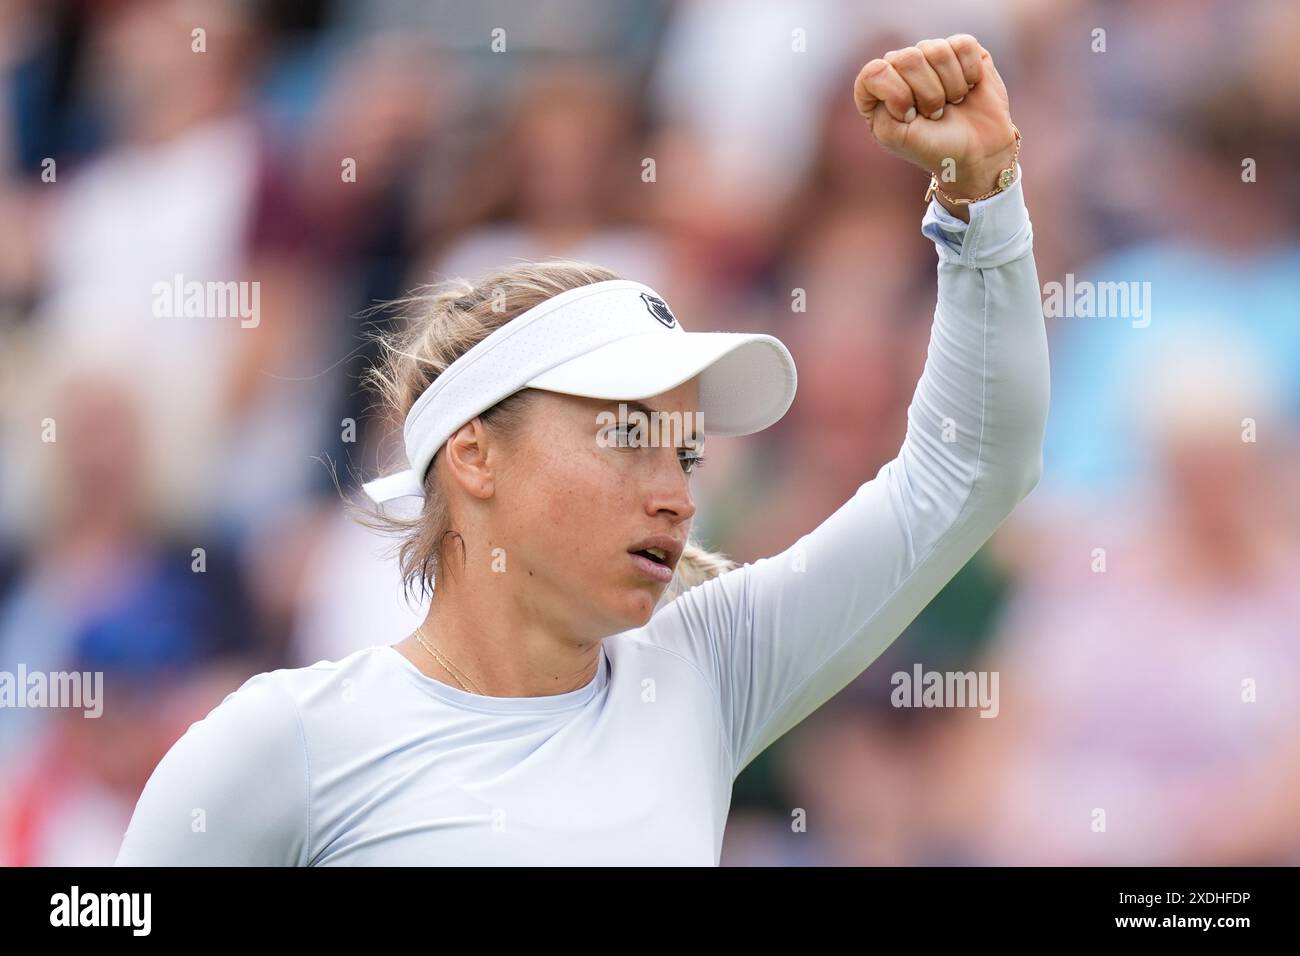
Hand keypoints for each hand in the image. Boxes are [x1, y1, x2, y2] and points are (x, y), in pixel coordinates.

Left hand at [853, 35, 1016, 205]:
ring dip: (951, 86)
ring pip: (937, 50)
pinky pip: (964, 45)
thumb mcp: (896, 136)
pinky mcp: (962, 50)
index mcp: (878, 89)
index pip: (874, 72)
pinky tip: (969, 87)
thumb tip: (890, 71)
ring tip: (952, 103)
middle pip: (908, 58)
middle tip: (936, 113)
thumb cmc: (933, 147)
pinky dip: (970, 73)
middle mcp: (901, 67)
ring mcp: (931, 56)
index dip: (897, 95)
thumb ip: (879, 106)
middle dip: (928, 94)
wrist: (979, 153)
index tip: (911, 118)